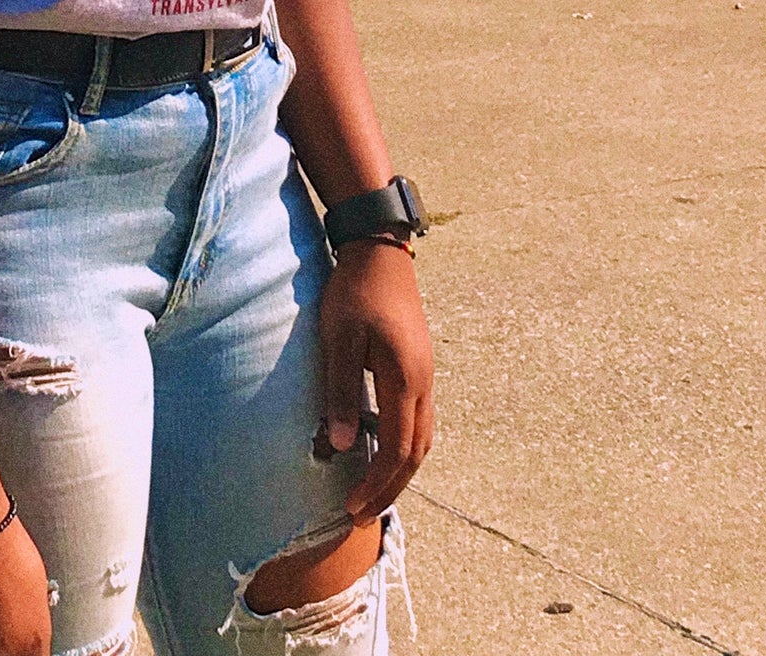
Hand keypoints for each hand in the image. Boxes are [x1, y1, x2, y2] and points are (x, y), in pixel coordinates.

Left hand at [319, 241, 433, 524]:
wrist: (380, 251)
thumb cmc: (354, 292)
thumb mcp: (339, 340)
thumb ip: (341, 392)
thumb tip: (341, 446)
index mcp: (404, 380)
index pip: (396, 450)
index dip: (376, 484)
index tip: (352, 508)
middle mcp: (423, 383)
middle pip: (415, 452)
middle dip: (391, 488)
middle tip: (362, 515)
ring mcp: (426, 373)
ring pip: (423, 438)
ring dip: (401, 470)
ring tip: (374, 491)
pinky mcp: (420, 365)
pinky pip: (420, 419)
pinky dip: (405, 446)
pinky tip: (384, 449)